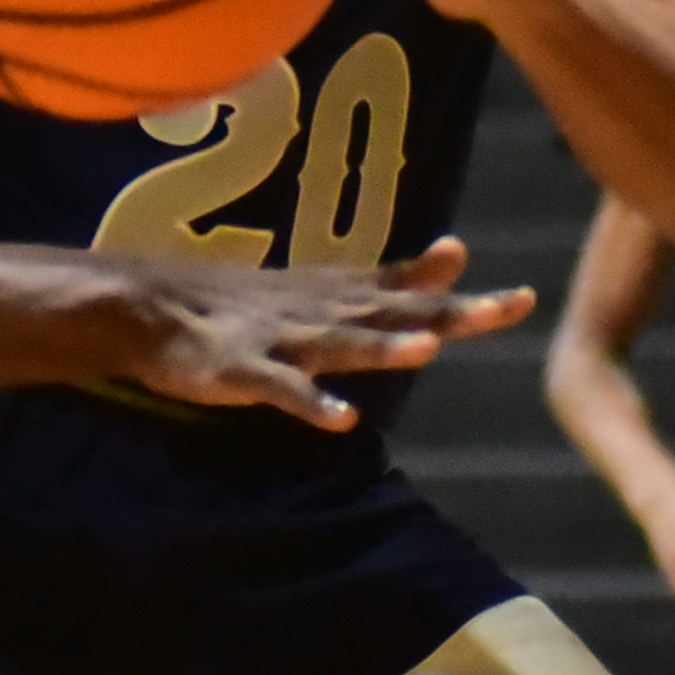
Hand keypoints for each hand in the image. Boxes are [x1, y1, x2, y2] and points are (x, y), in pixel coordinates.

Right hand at [106, 238, 527, 425]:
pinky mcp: (243, 369)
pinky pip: (282, 390)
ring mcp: (282, 341)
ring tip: (425, 351)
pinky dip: (312, 403)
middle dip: (450, 315)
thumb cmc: (245, 302)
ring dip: (383, 348)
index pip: (411, 295)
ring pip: (341, 345)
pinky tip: (343, 421)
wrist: (149, 303)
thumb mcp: (327, 286)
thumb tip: (458, 253)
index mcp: (341, 297)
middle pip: (394, 316)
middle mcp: (322, 313)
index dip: (463, 298)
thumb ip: (394, 279)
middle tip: (508, 308)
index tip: (525, 298)